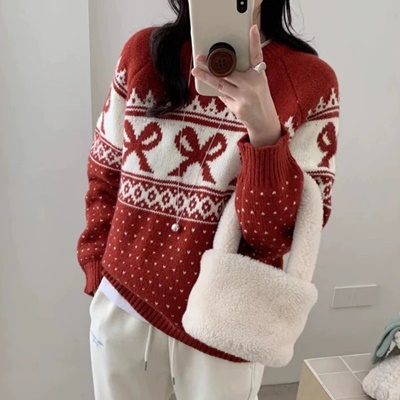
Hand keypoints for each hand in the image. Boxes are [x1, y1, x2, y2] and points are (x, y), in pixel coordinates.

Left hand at [191, 25, 281, 146]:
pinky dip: (217, 91)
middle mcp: (253, 83)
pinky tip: (210, 87)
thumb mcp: (257, 83)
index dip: (254, 41)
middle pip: (229, 70)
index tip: (251, 28)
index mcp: (259, 75)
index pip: (256, 54)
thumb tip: (221, 69)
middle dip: (213, 63)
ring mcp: (245, 96)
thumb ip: (243, 75)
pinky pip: (223, 96)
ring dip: (206, 77)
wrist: (264, 121)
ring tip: (195, 70)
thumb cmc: (258, 99)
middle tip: (199, 57)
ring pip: (221, 84)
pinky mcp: (238, 107)